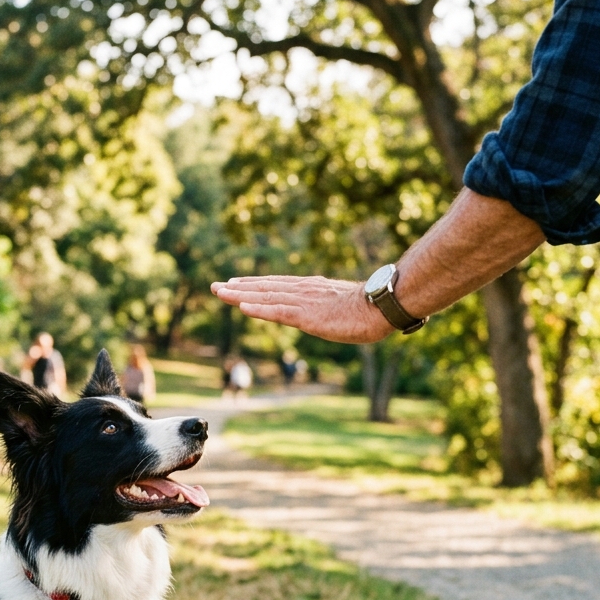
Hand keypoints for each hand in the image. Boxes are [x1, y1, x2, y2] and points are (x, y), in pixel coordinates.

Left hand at [210, 275, 393, 343]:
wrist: (383, 304)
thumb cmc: (371, 306)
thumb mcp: (344, 304)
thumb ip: (331, 307)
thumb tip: (330, 312)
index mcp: (311, 289)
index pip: (276, 285)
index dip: (253, 284)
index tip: (234, 283)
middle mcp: (303, 291)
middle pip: (265, 288)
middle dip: (238, 287)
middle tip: (216, 286)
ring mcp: (304, 303)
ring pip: (265, 297)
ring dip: (240, 295)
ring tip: (220, 292)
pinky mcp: (307, 316)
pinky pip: (278, 312)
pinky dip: (258, 309)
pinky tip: (242, 307)